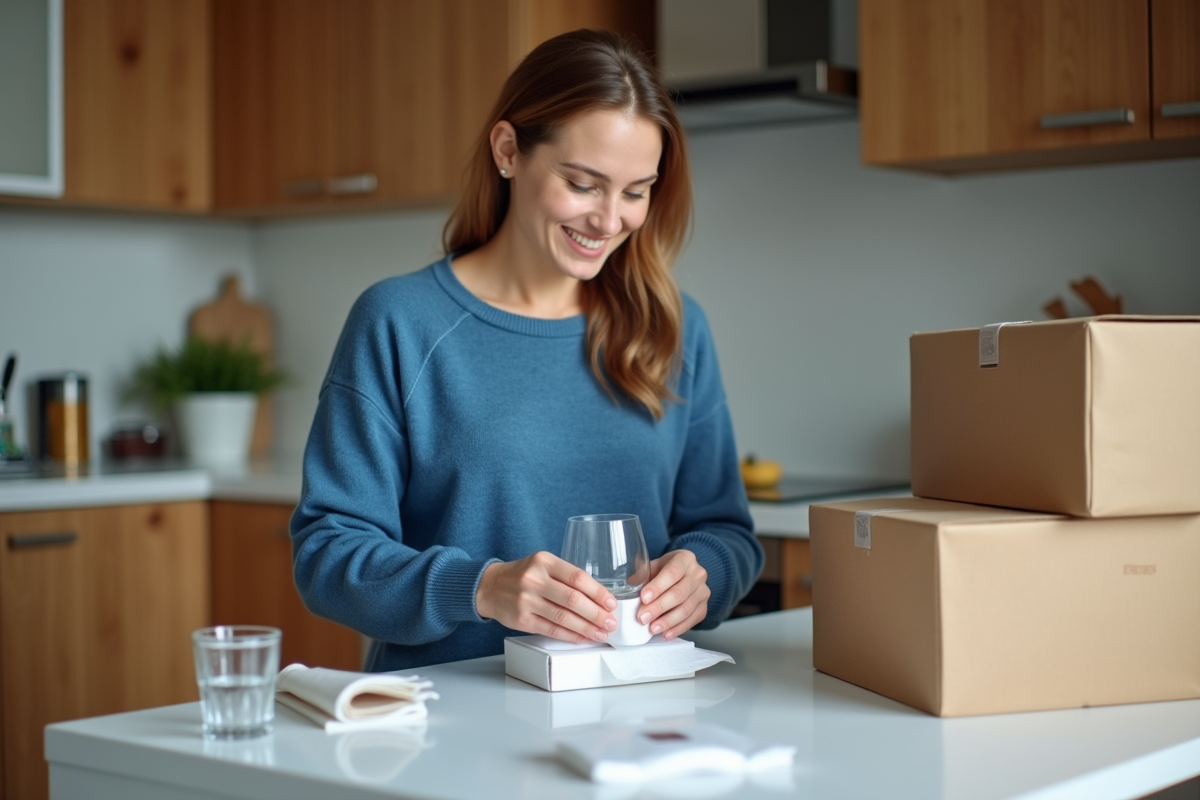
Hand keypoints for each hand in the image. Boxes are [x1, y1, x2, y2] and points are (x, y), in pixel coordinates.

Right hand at [475, 551, 617, 643]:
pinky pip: (551, 629)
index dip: (597, 592)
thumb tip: (598, 598)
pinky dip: (570, 635)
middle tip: (611, 622)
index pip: (577, 577)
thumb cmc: (523, 575)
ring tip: (601, 633)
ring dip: (586, 628)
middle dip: (596, 613)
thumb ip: (566, 576)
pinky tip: (582, 637)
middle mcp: (534, 579)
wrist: (489, 586)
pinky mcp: (521, 620)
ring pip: (563, 617)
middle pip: (572, 599)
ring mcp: (526, 600)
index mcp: (543, 561)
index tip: (611, 603)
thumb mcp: (542, 564)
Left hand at [637, 549, 709, 639]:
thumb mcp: (654, 566)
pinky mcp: (704, 606)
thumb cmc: (666, 570)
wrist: (684, 575)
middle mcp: (697, 574)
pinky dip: (678, 628)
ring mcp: (703, 591)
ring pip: (687, 609)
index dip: (658, 586)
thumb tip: (626, 588)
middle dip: (659, 607)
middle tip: (643, 617)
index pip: (672, 572)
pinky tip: (666, 634)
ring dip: (668, 621)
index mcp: (685, 559)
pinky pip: (693, 620)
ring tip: (653, 628)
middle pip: (679, 593)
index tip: (644, 598)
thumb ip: (642, 576)